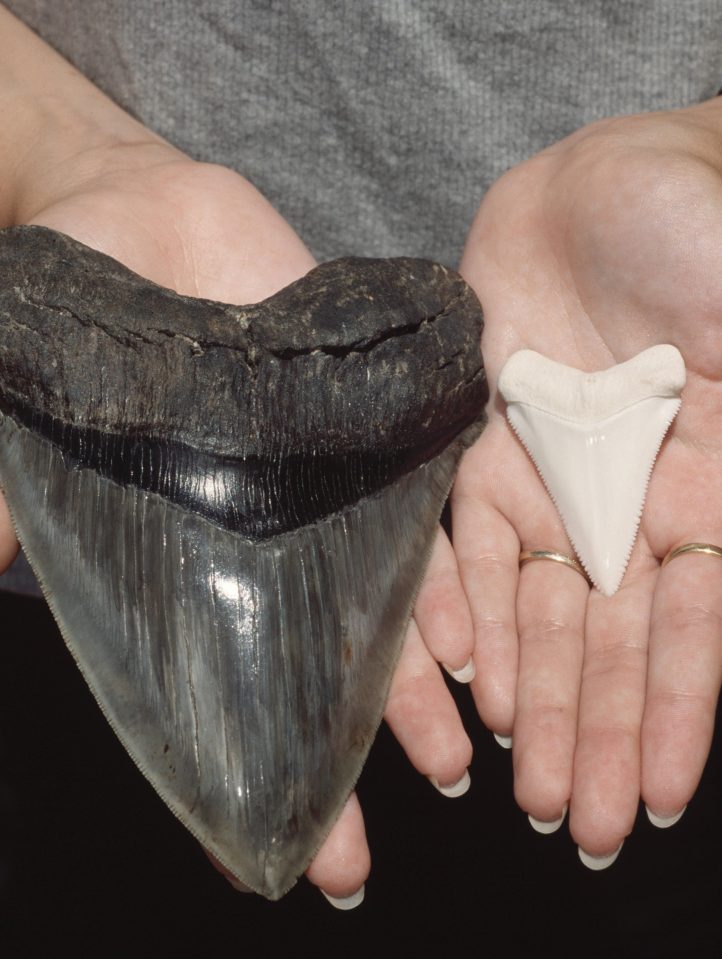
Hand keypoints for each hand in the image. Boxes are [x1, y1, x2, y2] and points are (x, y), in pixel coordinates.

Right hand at [0, 0, 472, 903]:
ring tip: (446, 764)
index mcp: (171, 547)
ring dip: (406, 690)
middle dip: (330, 755)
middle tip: (353, 856)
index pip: (203, 675)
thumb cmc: (71, 300)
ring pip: (369, 606)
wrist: (138, 208)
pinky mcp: (359, 428)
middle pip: (299, 663)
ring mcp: (311, 488)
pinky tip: (468, 645)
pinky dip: (439, 579)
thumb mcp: (10, 382)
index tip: (265, 848)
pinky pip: (411, 512)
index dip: (232, 757)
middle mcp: (248, 537)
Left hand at [452, 98, 721, 861]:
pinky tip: (469, 684)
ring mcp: (554, 484)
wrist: (605, 186)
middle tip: (579, 825)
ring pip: (543, 615)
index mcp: (709, 491)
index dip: (680, 713)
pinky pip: (472, 549)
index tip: (666, 797)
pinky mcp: (484, 454)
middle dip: (600, 733)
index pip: (694, 628)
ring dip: (537, 701)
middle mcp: (629, 506)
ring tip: (526, 787)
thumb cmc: (703, 232)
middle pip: (612, 643)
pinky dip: (470, 615)